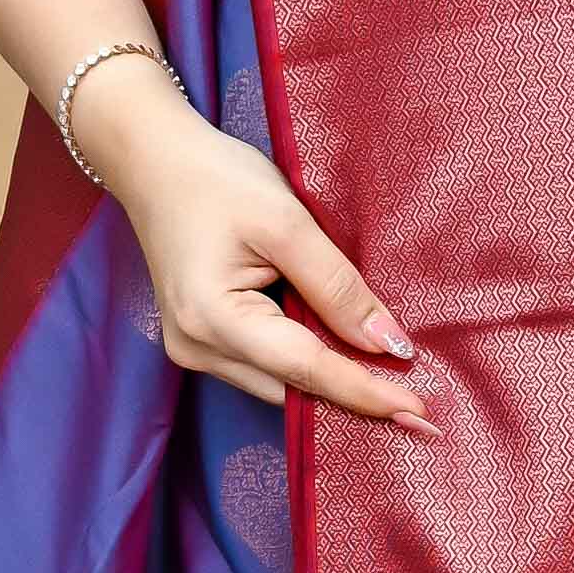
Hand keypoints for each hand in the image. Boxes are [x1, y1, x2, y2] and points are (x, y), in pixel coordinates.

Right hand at [72, 66, 436, 431]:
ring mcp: (194, 348)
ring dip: (331, 380)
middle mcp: (197, 348)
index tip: (420, 414)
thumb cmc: (215, 179)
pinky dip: (306, 362)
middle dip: (354, 396)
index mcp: (214, 320)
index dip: (366, 394)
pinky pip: (265, 366)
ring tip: (392, 383)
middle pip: (292, 389)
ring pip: (280, 383)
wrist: (152, 158)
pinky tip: (345, 354)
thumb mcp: (287, 223)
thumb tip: (388, 344)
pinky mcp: (201, 338)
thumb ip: (338, 287)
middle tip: (421, 409)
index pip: (307, 370)